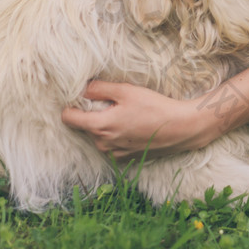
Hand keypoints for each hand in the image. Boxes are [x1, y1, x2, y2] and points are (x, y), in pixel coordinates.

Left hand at [61, 81, 203, 161]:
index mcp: (99, 126)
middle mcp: (102, 144)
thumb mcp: (126, 91)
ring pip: (98, 136)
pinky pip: (111, 145)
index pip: (69, 118)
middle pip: (85, 126)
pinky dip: (116, 136)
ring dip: (106, 125)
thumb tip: (81, 88)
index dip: (72, 105)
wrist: (179, 128)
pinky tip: (133, 127)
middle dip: (94, 114)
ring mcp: (113, 154)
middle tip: (115, 104)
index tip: (82, 98)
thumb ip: (99, 89)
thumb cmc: (154, 107)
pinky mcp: (124, 159)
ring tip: (127, 115)